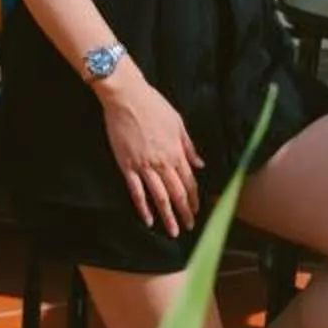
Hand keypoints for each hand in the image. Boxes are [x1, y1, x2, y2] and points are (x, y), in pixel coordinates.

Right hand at [97, 71, 202, 236]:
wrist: (127, 97)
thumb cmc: (154, 105)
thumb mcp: (178, 123)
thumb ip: (189, 146)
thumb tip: (200, 164)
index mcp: (176, 152)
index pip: (189, 182)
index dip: (194, 199)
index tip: (197, 211)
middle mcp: (163, 162)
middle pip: (177, 193)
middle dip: (184, 213)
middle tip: (188, 228)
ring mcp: (144, 165)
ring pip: (159, 197)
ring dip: (168, 216)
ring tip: (173, 231)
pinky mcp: (126, 165)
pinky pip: (136, 191)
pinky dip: (142, 207)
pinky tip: (148, 220)